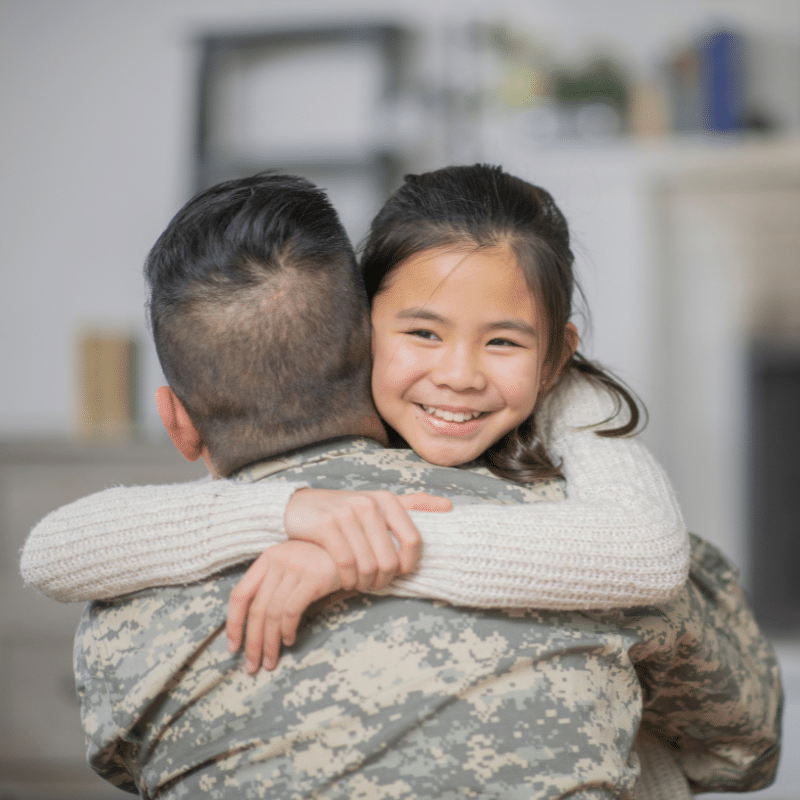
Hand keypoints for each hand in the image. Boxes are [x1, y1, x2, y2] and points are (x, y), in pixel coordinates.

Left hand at [227, 541, 340, 671]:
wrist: (354, 548)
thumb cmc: (322, 561)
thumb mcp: (293, 564)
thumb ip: (274, 584)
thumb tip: (255, 624)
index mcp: (268, 557)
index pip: (240, 593)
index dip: (233, 623)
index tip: (233, 647)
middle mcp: (278, 559)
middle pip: (256, 608)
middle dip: (252, 642)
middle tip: (252, 665)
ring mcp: (296, 567)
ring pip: (272, 614)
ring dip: (270, 643)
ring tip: (271, 660)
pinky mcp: (314, 577)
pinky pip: (292, 610)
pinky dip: (287, 630)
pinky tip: (289, 641)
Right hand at [284, 489, 451, 590]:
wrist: (300, 506)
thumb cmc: (346, 511)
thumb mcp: (379, 504)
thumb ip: (413, 505)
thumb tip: (449, 507)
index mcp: (388, 500)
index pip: (413, 541)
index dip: (408, 565)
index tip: (398, 573)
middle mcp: (369, 504)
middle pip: (389, 560)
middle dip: (383, 581)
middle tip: (374, 584)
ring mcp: (346, 513)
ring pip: (368, 565)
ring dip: (365, 583)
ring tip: (360, 582)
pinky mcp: (326, 526)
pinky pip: (346, 564)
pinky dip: (347, 579)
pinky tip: (345, 580)